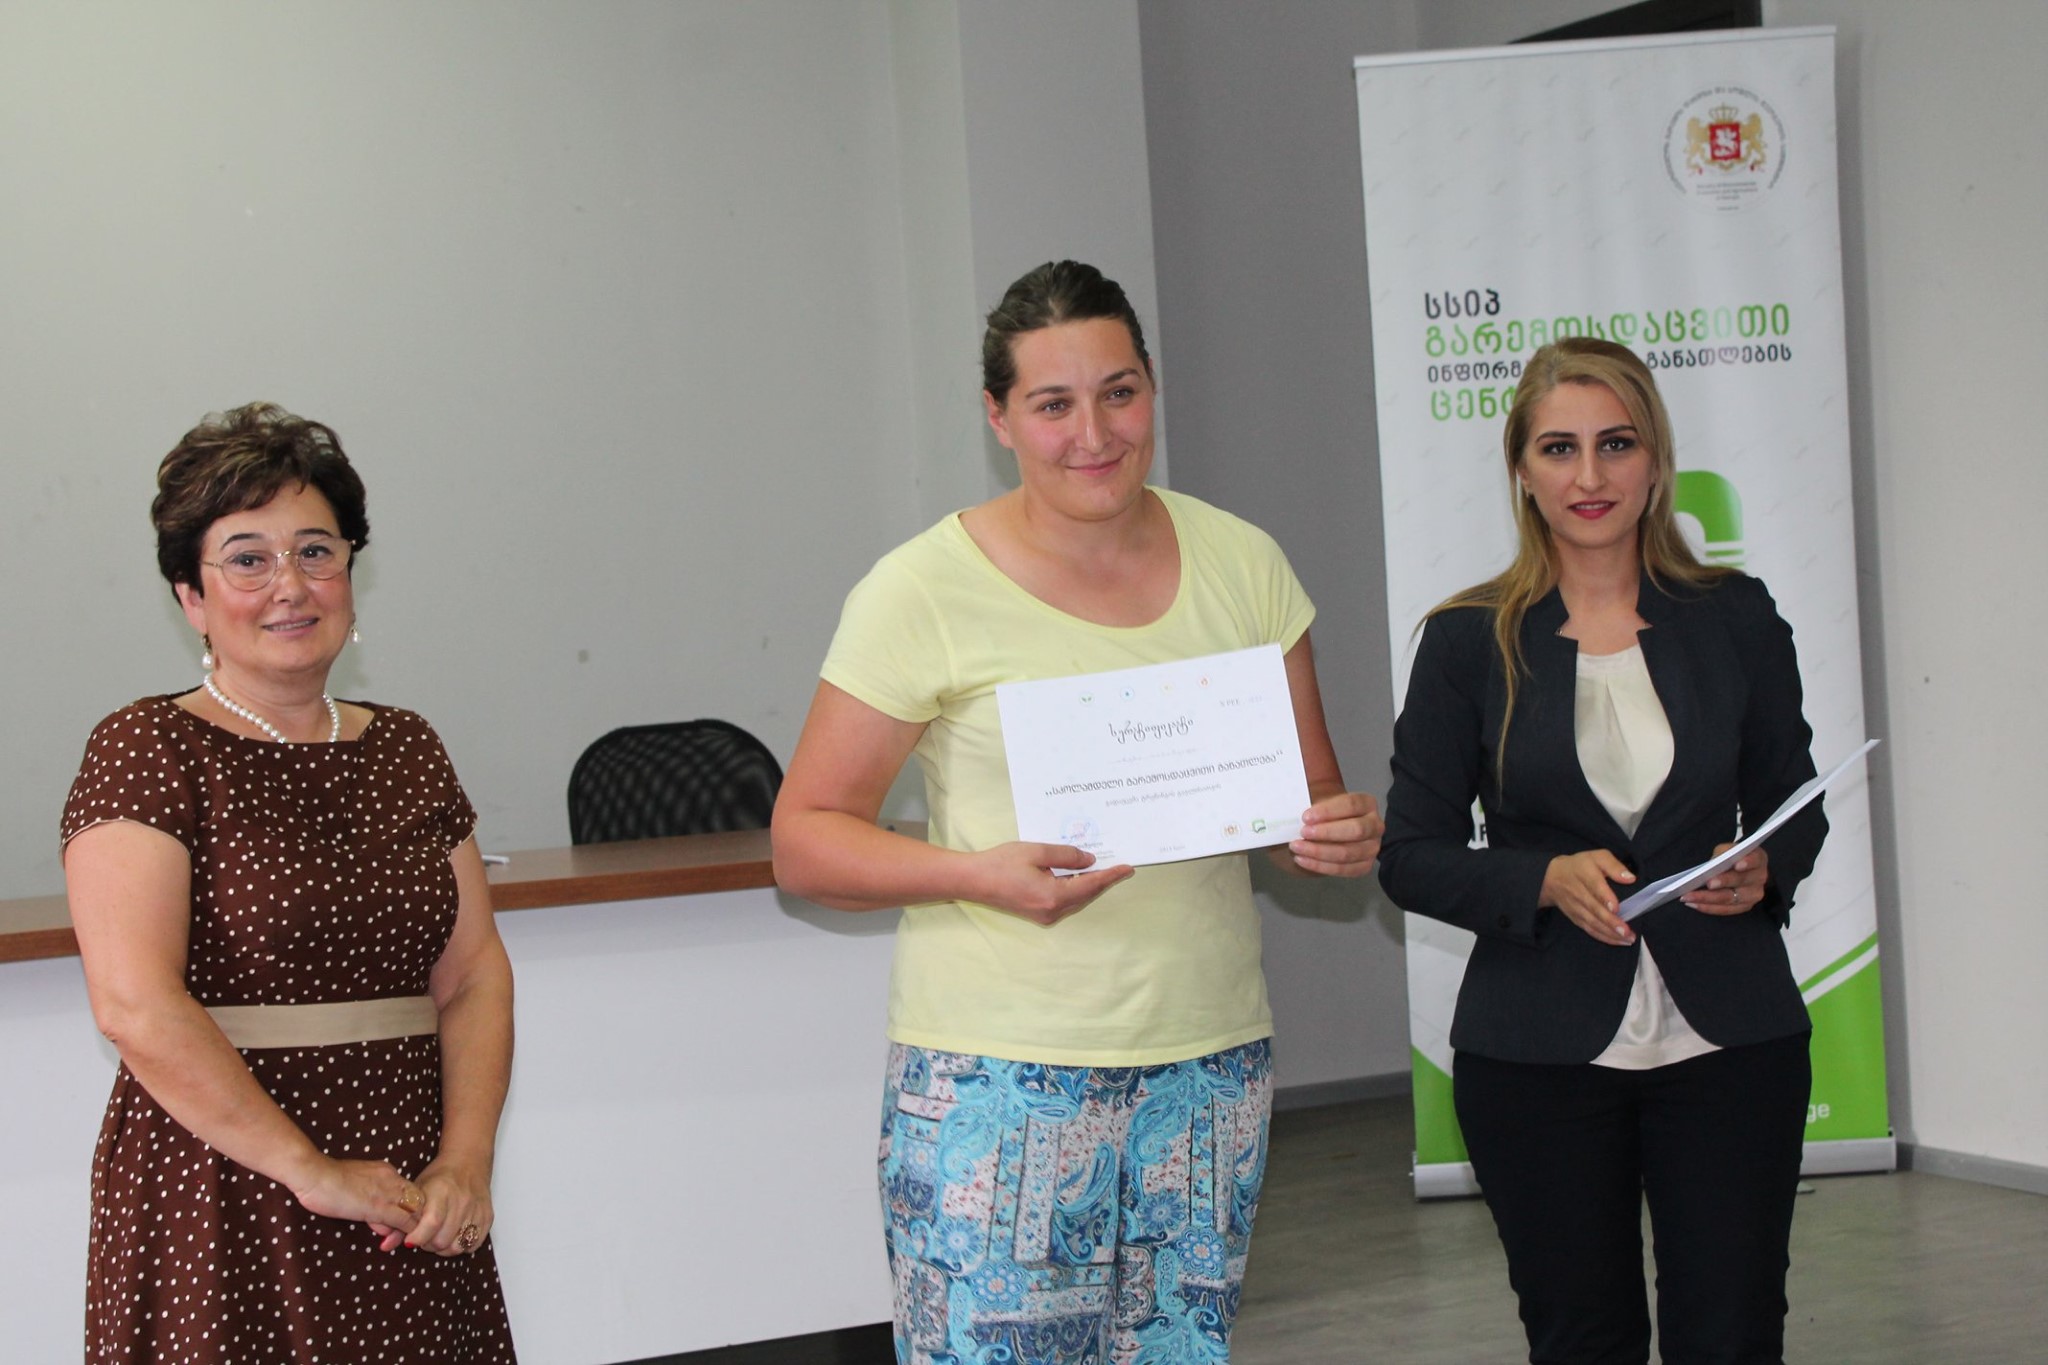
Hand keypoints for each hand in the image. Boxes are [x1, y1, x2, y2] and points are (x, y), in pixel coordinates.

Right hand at [291, 1157, 423, 1243]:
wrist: (315, 1175)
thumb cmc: (325, 1181)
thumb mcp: (354, 1185)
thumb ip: (369, 1199)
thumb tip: (381, 1221)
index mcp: (385, 1170)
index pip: (408, 1190)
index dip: (407, 1206)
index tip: (403, 1221)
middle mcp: (392, 1178)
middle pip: (417, 1198)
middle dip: (417, 1216)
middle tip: (412, 1233)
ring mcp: (388, 1193)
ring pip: (415, 1210)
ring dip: (416, 1226)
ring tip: (414, 1240)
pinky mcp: (381, 1207)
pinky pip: (404, 1221)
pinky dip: (409, 1233)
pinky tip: (408, 1243)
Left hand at [401, 1157, 495, 1255]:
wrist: (468, 1161)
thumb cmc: (439, 1177)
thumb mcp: (416, 1191)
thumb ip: (400, 1220)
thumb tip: (385, 1246)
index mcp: (442, 1190)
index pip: (431, 1223)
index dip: (418, 1237)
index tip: (410, 1240)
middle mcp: (462, 1200)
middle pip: (443, 1240)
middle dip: (429, 1245)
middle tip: (424, 1237)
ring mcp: (477, 1209)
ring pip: (457, 1246)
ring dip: (444, 1248)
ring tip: (438, 1237)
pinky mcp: (488, 1216)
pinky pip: (473, 1244)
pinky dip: (461, 1245)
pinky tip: (453, 1235)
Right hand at [968, 842, 1133, 925]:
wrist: (973, 880)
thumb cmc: (1001, 863)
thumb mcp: (1037, 851)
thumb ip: (1066, 856)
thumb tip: (1089, 861)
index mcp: (1054, 896)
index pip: (1091, 885)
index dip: (1110, 876)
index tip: (1128, 868)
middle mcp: (1052, 911)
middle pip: (1086, 895)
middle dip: (1103, 880)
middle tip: (1119, 866)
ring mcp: (1045, 916)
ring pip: (1076, 899)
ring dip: (1089, 884)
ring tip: (1103, 868)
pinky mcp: (1038, 914)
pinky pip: (1065, 901)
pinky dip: (1075, 888)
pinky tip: (1078, 876)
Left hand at [1286, 791, 1383, 876]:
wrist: (1325, 829)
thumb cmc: (1323, 812)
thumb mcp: (1319, 798)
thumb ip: (1313, 795)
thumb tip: (1298, 798)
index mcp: (1367, 803)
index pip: (1351, 805)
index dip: (1328, 811)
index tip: (1306, 817)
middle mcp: (1375, 825)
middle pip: (1355, 830)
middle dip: (1327, 833)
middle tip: (1303, 832)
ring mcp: (1372, 848)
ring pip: (1348, 853)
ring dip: (1319, 852)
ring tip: (1297, 847)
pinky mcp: (1364, 866)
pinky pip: (1344, 870)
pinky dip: (1321, 866)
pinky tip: (1302, 860)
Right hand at [1541, 850, 1636, 945]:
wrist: (1551, 877)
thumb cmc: (1580, 866)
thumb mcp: (1597, 857)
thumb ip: (1613, 866)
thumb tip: (1630, 878)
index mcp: (1585, 873)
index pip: (1594, 886)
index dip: (1605, 897)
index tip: (1616, 908)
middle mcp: (1579, 892)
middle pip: (1594, 909)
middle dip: (1610, 922)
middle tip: (1626, 931)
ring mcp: (1576, 908)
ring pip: (1592, 922)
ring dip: (1609, 933)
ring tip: (1627, 939)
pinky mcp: (1576, 918)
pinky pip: (1589, 929)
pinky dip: (1603, 937)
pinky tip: (1617, 941)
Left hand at [1682, 844, 1768, 915]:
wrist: (1740, 870)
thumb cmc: (1731, 857)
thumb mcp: (1726, 849)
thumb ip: (1722, 855)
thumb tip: (1710, 868)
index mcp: (1758, 859)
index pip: (1755, 859)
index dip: (1748, 862)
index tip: (1737, 864)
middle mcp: (1760, 878)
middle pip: (1741, 881)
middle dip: (1724, 882)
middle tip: (1707, 883)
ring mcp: (1753, 895)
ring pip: (1730, 899)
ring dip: (1708, 899)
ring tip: (1688, 896)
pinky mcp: (1744, 906)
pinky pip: (1725, 910)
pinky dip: (1708, 907)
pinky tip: (1693, 904)